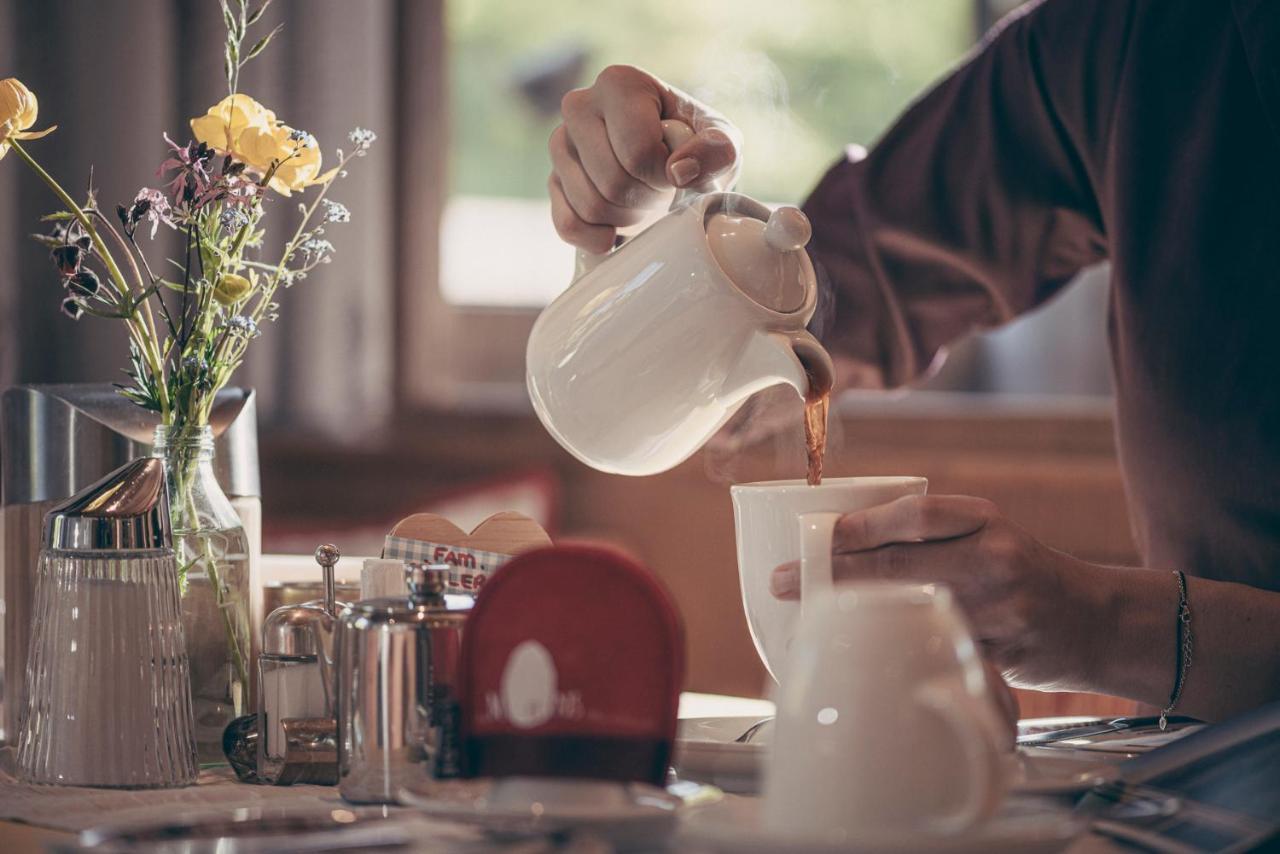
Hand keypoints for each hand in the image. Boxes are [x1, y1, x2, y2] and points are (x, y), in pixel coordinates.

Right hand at [549, 65, 741, 252]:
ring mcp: (560, 145)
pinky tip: (616, 232)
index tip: (677, 169)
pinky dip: (597, 238)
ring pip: (591, 206)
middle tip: (660, 189)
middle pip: (613, 182)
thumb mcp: (722, 143)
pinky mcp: (552, 181)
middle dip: (646, 198)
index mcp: (619, 83)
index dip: (664, 175)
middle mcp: (579, 106)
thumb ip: (718, 149)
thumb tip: (679, 170)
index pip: (637, 152)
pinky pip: (568, 225)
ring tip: (642, 199)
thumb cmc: (695, 148)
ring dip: (627, 217)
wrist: (673, 168)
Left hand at [770, 494, 1106, 691]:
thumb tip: (841, 546)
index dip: (860, 528)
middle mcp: (995, 558)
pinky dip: (894, 652)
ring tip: (806, 618)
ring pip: (910, 613)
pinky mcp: (1002, 655)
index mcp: (985, 520)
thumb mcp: (987, 536)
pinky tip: (859, 655)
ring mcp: (1000, 610)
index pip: (914, 517)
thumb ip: (929, 540)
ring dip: (853, 618)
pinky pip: (937, 652)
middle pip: (899, 567)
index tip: (815, 537)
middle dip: (833, 575)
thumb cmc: (1023, 573)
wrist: (1098, 619)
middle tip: (783, 580)